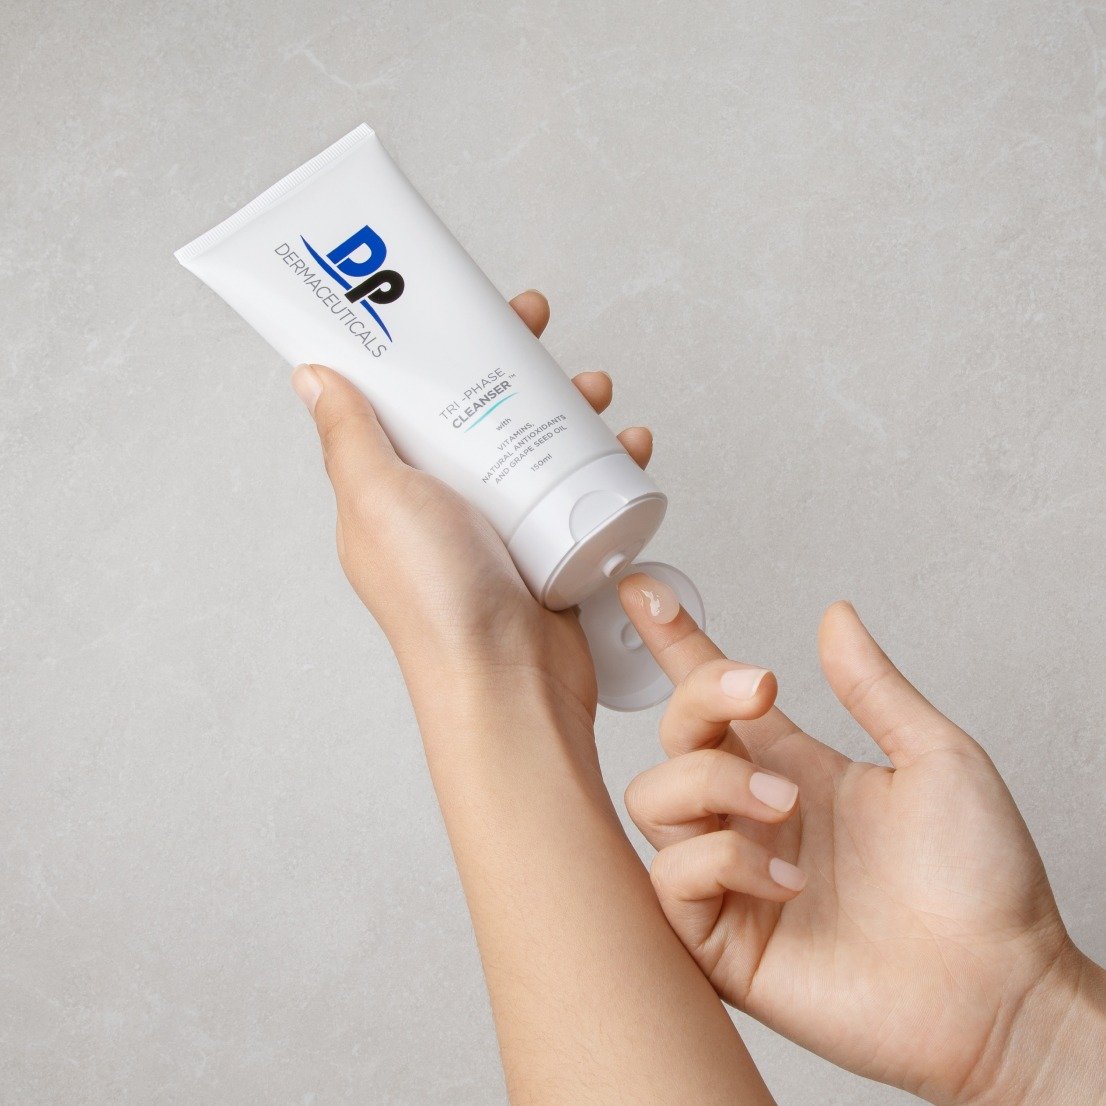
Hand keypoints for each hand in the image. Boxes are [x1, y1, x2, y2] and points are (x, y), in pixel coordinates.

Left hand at [289, 291, 652, 728]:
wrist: (509, 685)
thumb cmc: (437, 601)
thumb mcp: (379, 500)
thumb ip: (348, 437)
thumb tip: (311, 377)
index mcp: (394, 490)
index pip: (409, 398)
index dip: (433, 346)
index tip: (460, 305)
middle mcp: (446, 505)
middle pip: (481, 409)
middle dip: (512, 360)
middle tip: (536, 324)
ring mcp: (501, 527)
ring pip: (539, 443)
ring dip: (569, 403)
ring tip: (594, 387)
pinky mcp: (550, 549)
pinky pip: (582, 490)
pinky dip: (609, 463)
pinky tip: (630, 445)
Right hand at [620, 578, 1105, 1104]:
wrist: (999, 993)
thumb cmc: (982, 885)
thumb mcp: (938, 760)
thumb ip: (874, 687)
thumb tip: (837, 618)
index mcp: (795, 769)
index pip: (713, 697)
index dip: (675, 642)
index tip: (645, 592)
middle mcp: (754, 816)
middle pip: (673, 736)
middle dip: (700, 698)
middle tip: (759, 692)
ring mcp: (736, 877)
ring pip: (654, 800)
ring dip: (713, 782)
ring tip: (783, 805)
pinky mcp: (725, 940)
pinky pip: (674, 880)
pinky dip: (721, 862)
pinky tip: (785, 879)